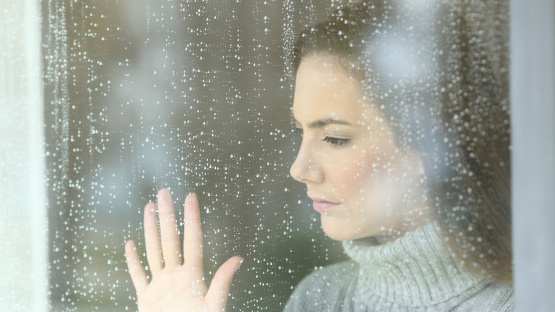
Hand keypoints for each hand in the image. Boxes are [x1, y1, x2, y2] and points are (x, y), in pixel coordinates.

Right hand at [125, 189, 242, 311]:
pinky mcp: (146, 299)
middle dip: (167, 215)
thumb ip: (222, 283)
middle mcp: (176, 276)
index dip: (191, 218)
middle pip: (170, 239)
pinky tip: (130, 244)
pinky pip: (137, 275)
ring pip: (154, 251)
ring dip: (150, 230)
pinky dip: (132, 260)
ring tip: (149, 207)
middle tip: (164, 192)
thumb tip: (238, 259)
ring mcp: (160, 286)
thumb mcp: (213, 307)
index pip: (192, 240)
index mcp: (193, 276)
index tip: (190, 197)